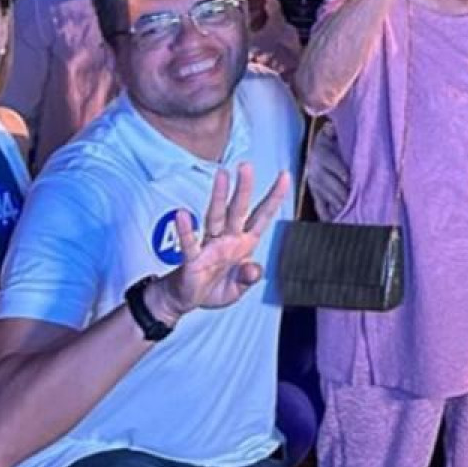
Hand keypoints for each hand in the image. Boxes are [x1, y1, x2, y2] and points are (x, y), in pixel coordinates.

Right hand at [149, 163, 290, 318]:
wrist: (187, 301)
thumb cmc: (215, 288)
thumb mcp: (238, 288)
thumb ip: (247, 278)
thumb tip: (255, 269)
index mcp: (244, 243)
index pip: (262, 216)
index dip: (274, 197)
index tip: (285, 175)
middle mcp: (228, 239)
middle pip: (238, 209)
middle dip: (244, 188)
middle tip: (246, 165)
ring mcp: (209, 246)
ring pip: (215, 216)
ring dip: (218, 196)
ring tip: (221, 175)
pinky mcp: (192, 259)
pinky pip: (189, 243)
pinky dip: (185, 230)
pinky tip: (182, 214)